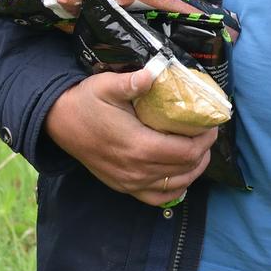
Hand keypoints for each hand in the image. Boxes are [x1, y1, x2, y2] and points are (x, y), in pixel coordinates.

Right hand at [44, 69, 215, 206]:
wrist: (59, 123)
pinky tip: (181, 175)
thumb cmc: (86, 101)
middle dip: (203, 151)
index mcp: (138, 145)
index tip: (212, 124)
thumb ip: (132, 82)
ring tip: (200, 151)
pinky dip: (175, 189)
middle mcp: (137, 170)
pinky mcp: (123, 187)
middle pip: (185, 168)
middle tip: (208, 133)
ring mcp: (130, 182)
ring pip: (175, 185)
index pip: (186, 151)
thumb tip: (154, 72)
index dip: (205, 140)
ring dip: (193, 170)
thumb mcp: (106, 85)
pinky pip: (157, 198)